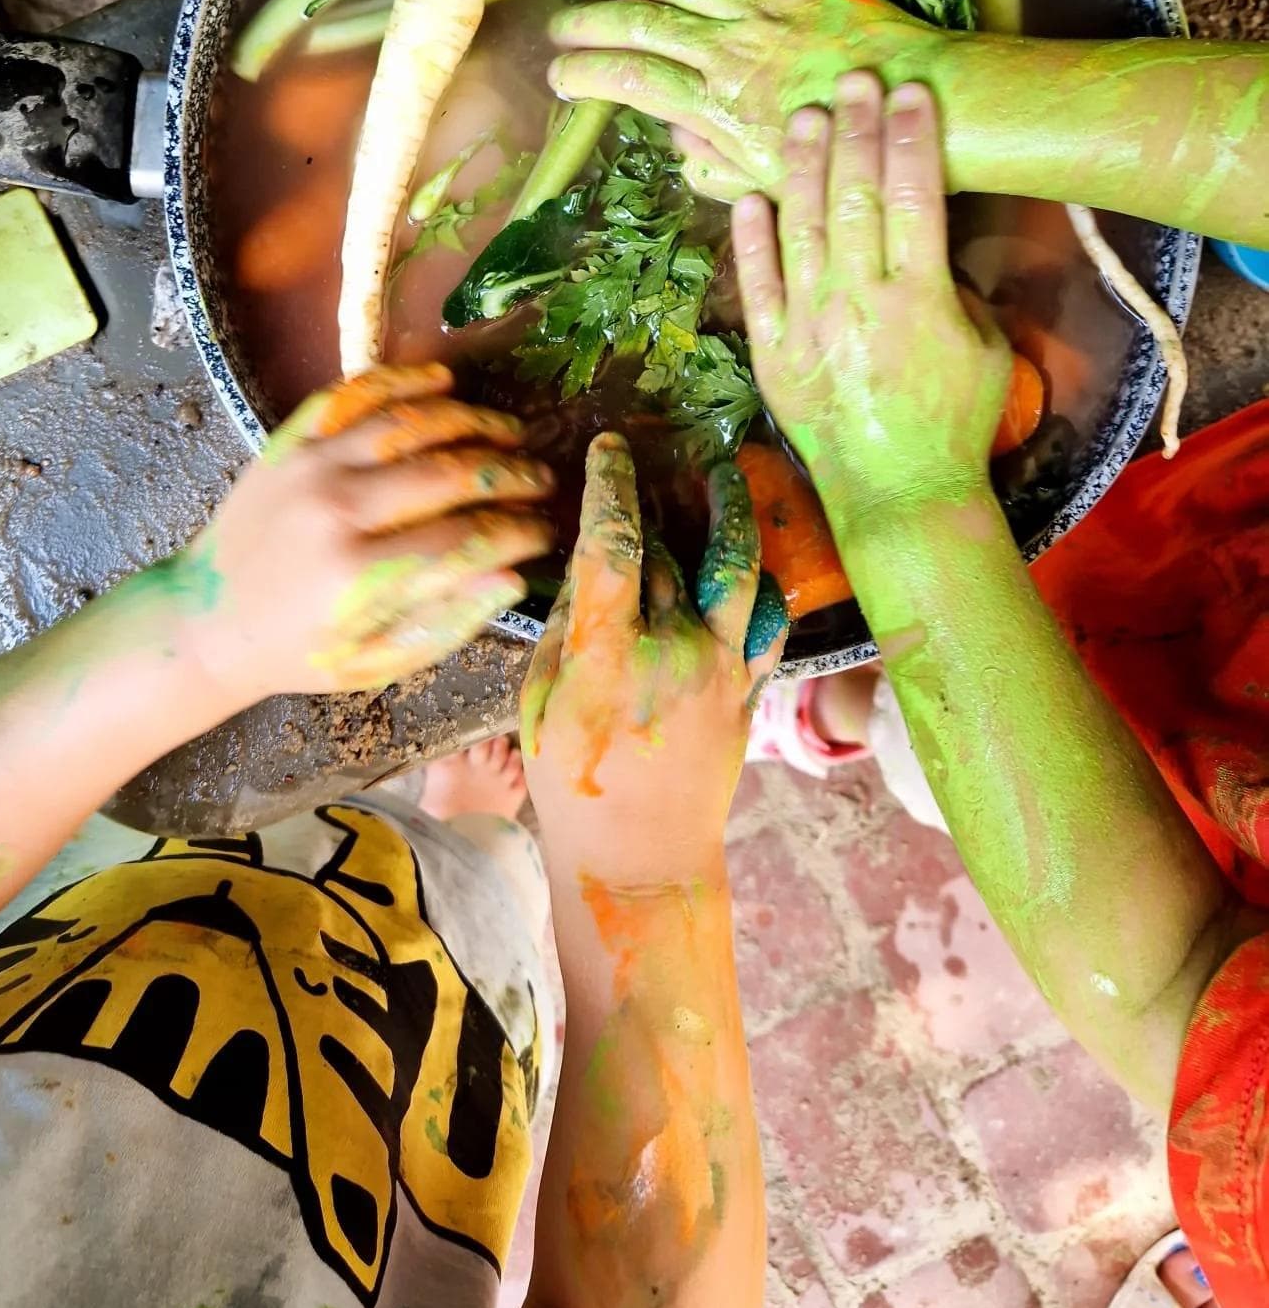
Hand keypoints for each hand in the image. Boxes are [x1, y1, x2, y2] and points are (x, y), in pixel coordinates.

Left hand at [164, 363, 553, 709]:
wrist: (206, 622)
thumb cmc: (298, 651)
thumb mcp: (374, 661)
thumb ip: (444, 621)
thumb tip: (512, 576)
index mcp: (356, 577)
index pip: (463, 540)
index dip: (516, 531)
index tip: (544, 530)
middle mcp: (334, 513)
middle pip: (446, 474)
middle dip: (508, 475)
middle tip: (540, 479)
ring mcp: (309, 468)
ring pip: (409, 424)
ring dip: (471, 421)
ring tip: (509, 432)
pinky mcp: (289, 442)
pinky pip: (353, 396)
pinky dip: (402, 382)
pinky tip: (444, 384)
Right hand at [519, 432, 785, 889]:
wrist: (642, 857)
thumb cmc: (574, 785)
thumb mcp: (538, 704)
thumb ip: (565, 630)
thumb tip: (586, 567)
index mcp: (609, 656)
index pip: (613, 547)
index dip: (611, 488)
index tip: (611, 450)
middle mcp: (673, 652)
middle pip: (668, 552)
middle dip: (658, 497)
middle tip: (653, 457)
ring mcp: (721, 669)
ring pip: (735, 571)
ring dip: (732, 515)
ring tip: (726, 474)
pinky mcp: (750, 689)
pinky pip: (767, 621)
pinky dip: (760, 581)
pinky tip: (751, 554)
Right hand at [546, 0, 944, 198]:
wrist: (925, 109)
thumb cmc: (849, 160)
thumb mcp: (770, 184)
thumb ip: (713, 166)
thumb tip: (678, 138)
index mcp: (717, 105)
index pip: (626, 81)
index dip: (582, 75)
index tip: (559, 77)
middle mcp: (730, 48)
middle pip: (638, 22)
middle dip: (589, 21)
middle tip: (561, 24)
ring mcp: (765, 6)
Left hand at [732, 75, 1009, 524]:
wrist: (899, 492)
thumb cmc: (954, 423)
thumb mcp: (985, 348)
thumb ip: (956, 288)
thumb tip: (929, 241)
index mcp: (919, 300)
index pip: (914, 198)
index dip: (911, 138)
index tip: (909, 92)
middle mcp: (858, 303)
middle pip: (853, 199)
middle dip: (854, 131)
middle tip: (852, 79)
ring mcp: (808, 326)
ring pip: (799, 229)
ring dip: (800, 166)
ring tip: (802, 114)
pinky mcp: (771, 352)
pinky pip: (755, 285)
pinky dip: (750, 238)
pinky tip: (748, 195)